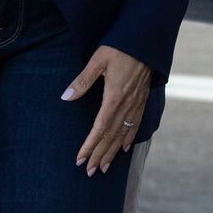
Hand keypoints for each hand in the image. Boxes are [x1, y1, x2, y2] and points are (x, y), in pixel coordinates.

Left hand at [65, 45, 150, 175]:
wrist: (146, 40)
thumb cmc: (120, 47)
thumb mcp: (98, 60)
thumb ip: (82, 81)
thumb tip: (65, 97)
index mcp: (114, 97)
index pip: (99, 129)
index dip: (90, 146)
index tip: (81, 159)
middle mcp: (126, 105)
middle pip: (111, 136)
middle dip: (100, 155)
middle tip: (90, 171)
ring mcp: (136, 104)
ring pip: (123, 134)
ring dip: (113, 152)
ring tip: (105, 166)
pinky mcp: (142, 100)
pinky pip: (136, 125)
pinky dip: (129, 139)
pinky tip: (125, 148)